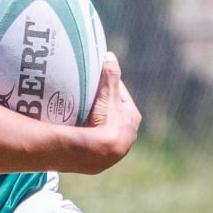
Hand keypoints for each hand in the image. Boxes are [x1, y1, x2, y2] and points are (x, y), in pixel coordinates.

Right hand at [81, 52, 141, 171]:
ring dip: (95, 121)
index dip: (107, 86)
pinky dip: (90, 135)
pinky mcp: (105, 157)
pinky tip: (80, 132)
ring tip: (79, 114)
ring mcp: (117, 147)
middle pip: (112, 112)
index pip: (119, 95)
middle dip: (101, 104)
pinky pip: (96, 141)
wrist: (98, 153)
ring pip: (105, 128)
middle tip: (85, 96)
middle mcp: (128, 133)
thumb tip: (109, 55)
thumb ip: (110, 76)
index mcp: (132, 117)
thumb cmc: (106, 122)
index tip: (95, 80)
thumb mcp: (108, 95)